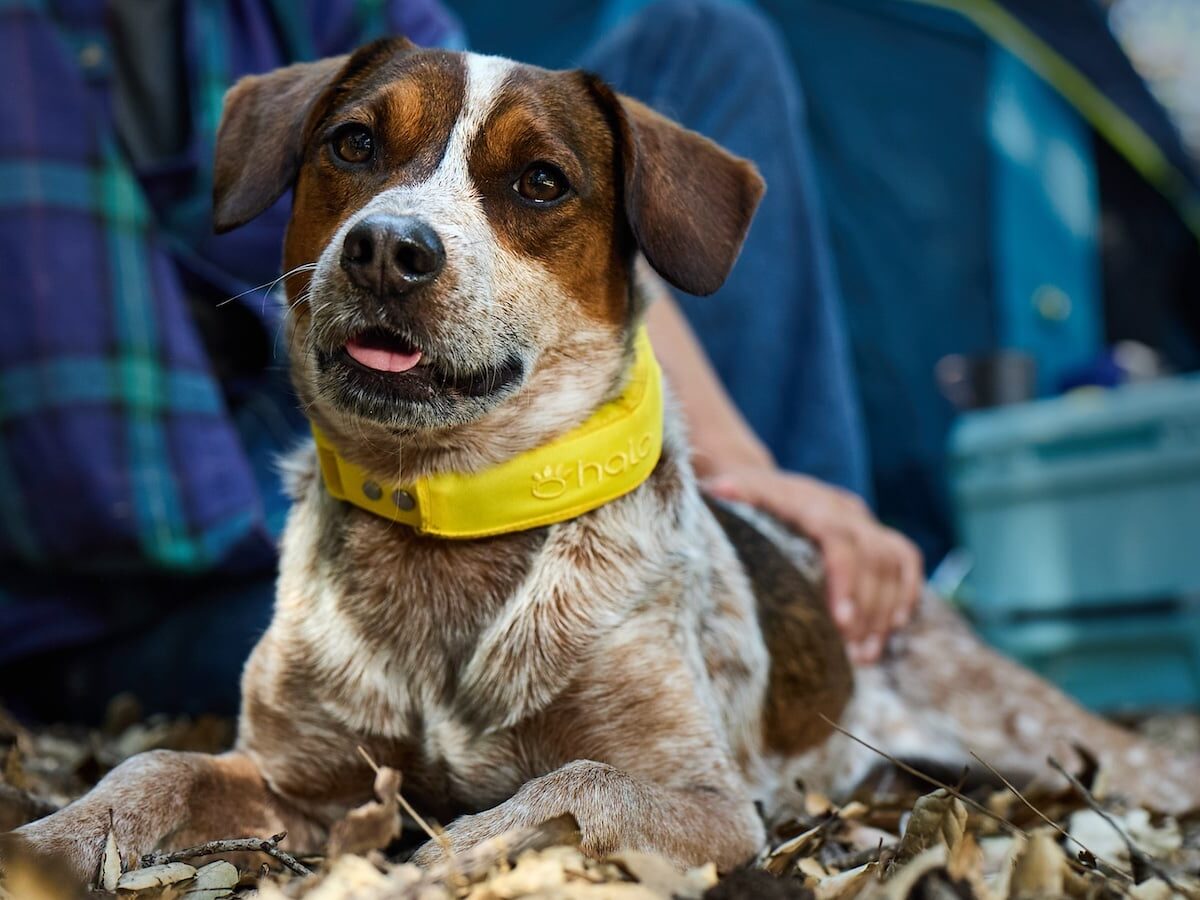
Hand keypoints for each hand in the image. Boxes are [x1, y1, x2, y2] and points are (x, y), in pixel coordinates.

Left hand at [703, 466, 922, 663]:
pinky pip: (905, 557)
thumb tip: (720, 490)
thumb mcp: (732, 490)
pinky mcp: (873, 530)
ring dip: (886, 609)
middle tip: (854, 654)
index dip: (846, 580)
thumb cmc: (740, 498)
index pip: (841, 540)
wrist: (762, 481)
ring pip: (893, 562)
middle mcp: (844, 508)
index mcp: (812, 502)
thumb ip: (733, 493)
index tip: (842, 624)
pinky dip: (906, 590)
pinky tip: (894, 627)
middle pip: (873, 558)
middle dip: (868, 609)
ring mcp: (863, 519)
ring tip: (867, 655)